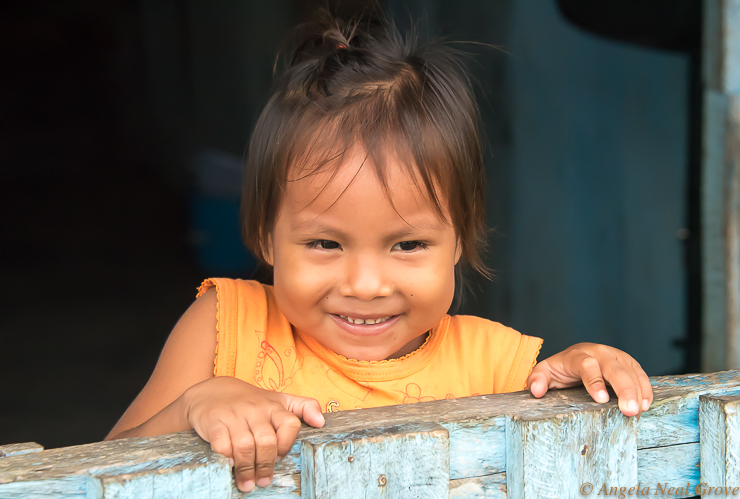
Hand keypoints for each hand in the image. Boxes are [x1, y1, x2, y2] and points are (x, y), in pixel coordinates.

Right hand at [183, 377, 323, 492]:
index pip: (290, 424)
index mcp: (274, 406)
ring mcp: (234, 415)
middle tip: (263, 481)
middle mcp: (255, 409)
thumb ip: (303, 407)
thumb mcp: (279, 400)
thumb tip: (321, 422)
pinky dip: (227, 458)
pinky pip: (222, 444)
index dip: (286, 444)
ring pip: (246, 446)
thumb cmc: (251, 402)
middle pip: (267, 441)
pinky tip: (230, 466)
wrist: (212, 391)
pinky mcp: (214, 422)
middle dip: (266, 465)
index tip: (279, 457)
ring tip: (247, 483)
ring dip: (247, 469)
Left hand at [526, 342, 652, 417]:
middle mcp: (599, 353)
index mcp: (578, 355)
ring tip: (639, 411)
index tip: (601, 399)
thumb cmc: (560, 369)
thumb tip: (536, 391)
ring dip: (637, 390)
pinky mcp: (628, 363)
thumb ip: (537, 379)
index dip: (594, 381)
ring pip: (630, 370)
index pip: (587, 366)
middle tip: (629, 410)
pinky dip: (644, 388)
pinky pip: (639, 374)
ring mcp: (616, 356)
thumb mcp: (544, 372)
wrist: (574, 358)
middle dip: (624, 389)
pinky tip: (645, 403)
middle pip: (614, 368)